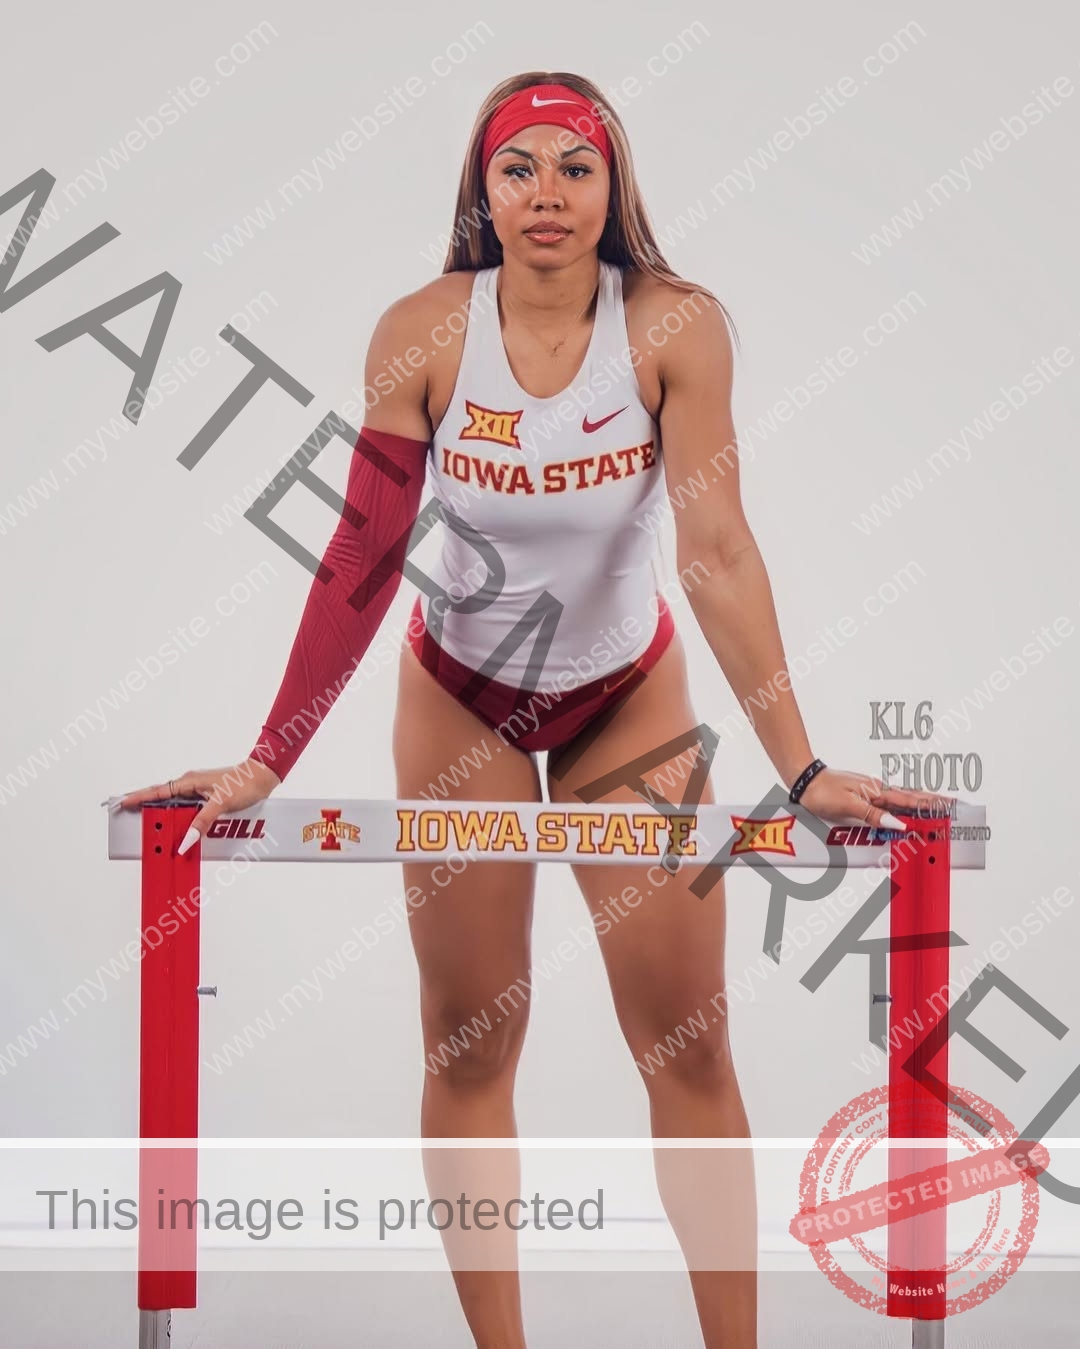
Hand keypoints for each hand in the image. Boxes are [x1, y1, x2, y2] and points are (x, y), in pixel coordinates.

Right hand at [117, 761, 280, 853]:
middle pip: (162, 799)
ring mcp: (198, 791)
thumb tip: (185, 840)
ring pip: (175, 806)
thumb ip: (201, 822)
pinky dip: (181, 819)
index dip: (137, 797)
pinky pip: (188, 810)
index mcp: (189, 782)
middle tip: (130, 818)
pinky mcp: (207, 798)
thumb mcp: (221, 804)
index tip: (120, 802)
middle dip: (146, 808)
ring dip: (165, 817)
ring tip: (153, 830)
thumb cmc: (244, 783)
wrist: (263, 777)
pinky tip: (180, 831)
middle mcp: (190, 785)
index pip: (157, 791)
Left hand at [797, 767, 951, 830]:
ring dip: (920, 802)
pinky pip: (889, 801)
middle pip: (911, 797)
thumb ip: (874, 815)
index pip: (911, 800)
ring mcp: (872, 791)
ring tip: (938, 805)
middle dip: (933, 801)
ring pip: (902, 798)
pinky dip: (903, 804)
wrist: (805, 780)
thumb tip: (899, 823)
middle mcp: (878, 790)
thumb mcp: (848, 806)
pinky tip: (906, 807)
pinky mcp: (865, 794)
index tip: (952, 805)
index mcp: (877, 792)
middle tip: (955, 804)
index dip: (932, 804)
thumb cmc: (822, 793)